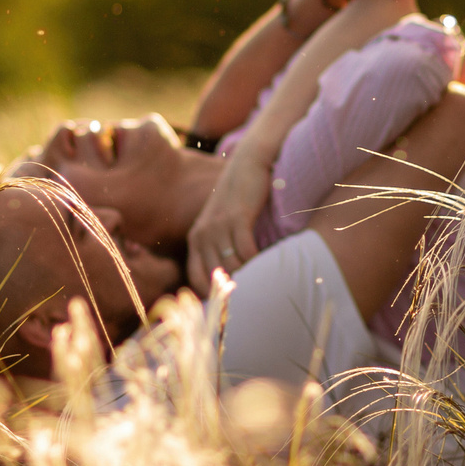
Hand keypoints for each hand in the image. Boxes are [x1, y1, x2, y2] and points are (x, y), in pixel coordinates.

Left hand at [185, 152, 274, 294]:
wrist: (248, 163)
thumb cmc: (239, 198)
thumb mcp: (221, 223)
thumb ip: (220, 247)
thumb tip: (232, 279)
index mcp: (195, 239)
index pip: (196, 279)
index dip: (212, 295)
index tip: (231, 301)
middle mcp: (202, 234)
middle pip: (217, 276)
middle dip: (234, 288)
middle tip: (253, 295)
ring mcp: (218, 226)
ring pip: (232, 266)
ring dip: (249, 275)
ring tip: (264, 281)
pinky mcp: (237, 218)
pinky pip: (247, 251)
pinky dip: (257, 261)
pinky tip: (269, 262)